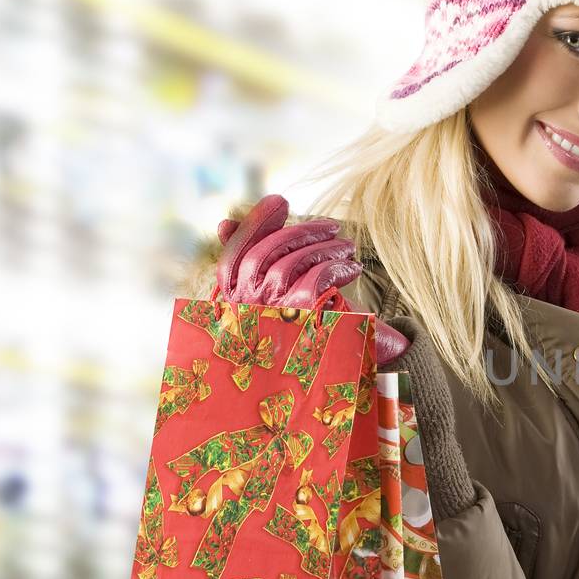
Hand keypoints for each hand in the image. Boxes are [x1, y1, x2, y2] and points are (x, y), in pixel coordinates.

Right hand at [216, 195, 411, 365]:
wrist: (335, 377)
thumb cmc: (305, 335)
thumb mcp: (278, 297)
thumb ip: (254, 261)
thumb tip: (225, 220)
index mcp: (232, 304)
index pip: (234, 255)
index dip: (255, 223)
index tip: (280, 201)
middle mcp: (243, 310)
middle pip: (264, 253)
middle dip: (300, 231)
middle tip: (332, 225)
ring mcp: (268, 315)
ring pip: (291, 262)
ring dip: (324, 247)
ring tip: (347, 247)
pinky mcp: (298, 321)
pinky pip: (315, 277)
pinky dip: (337, 266)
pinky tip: (353, 268)